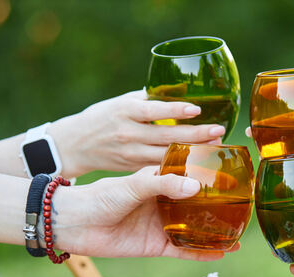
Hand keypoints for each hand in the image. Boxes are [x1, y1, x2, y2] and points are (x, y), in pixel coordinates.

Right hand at [50, 90, 225, 176]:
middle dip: (195, 135)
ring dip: (192, 152)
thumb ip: (147, 99)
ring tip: (214, 146)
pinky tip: (197, 162)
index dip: (175, 110)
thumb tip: (179, 92)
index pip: (152, 110)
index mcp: (124, 111)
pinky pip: (160, 167)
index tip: (197, 109)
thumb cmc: (102, 117)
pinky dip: (179, 164)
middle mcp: (128, 133)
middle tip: (218, 131)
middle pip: (166, 136)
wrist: (75, 145)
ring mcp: (131, 153)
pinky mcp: (133, 167)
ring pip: (166, 155)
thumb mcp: (121, 102)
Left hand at [55, 166, 234, 260]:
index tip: (233, 172)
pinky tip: (222, 254)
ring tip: (239, 234)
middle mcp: (164, 202)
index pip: (190, 175)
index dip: (210, 174)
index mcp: (158, 181)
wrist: (76, 224)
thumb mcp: (132, 185)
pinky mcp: (156, 245)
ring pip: (195, 229)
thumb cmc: (100, 197)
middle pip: (197, 204)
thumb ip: (162, 184)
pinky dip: (202, 253)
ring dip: (215, 232)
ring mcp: (161, 225)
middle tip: (244, 207)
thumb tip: (195, 188)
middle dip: (219, 206)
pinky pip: (184, 250)